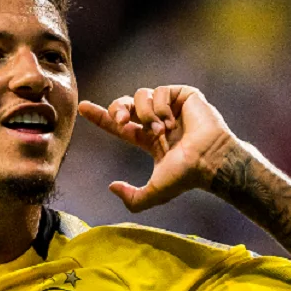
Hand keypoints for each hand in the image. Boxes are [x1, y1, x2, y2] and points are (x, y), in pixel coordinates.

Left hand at [78, 85, 235, 212]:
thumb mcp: (154, 193)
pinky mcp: (184, 95)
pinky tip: (172, 121)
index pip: (120, 126)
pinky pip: (160, 91)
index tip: (83, 108)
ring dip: (146, 114)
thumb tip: (111, 187)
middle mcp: (158, 121)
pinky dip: (161, 107)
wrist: (208, 160)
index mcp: (149, 139)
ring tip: (160, 130)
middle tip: (121, 121)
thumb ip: (132, 198)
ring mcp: (171, 107)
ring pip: (141, 96)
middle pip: (126, 105)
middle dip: (116, 109)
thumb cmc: (186, 176)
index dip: (101, 117)